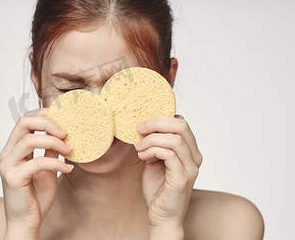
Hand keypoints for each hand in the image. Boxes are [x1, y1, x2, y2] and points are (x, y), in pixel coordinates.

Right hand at [0, 108, 73, 238]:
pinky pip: (37, 162)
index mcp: (13, 149)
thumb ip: (51, 150)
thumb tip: (64, 133)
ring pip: (29, 140)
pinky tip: (68, 170)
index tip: (63, 120)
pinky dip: (56, 163)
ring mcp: (7, 165)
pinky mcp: (13, 178)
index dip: (43, 115)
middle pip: (23, 122)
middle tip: (66, 132)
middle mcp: (7, 154)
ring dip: (53, 142)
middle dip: (47, 123)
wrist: (27, 222)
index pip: (25, 120)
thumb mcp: (48, 168)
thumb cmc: (36, 196)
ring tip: (69, 150)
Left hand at [134, 115, 202, 237]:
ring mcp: (190, 168)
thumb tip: (143, 127)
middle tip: (139, 129)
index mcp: (190, 150)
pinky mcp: (182, 179)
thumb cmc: (158, 188)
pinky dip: (153, 150)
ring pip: (175, 139)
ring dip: (152, 139)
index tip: (142, 125)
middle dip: (156, 123)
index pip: (181, 123)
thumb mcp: (154, 160)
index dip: (161, 118)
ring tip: (139, 147)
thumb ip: (154, 144)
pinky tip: (142, 156)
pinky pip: (170, 155)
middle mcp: (195, 157)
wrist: (161, 215)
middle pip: (182, 125)